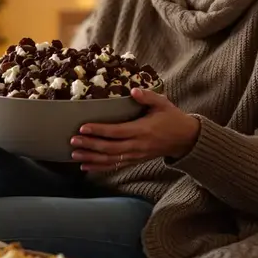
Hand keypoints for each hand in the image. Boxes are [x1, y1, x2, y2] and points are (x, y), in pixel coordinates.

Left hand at [70, 88, 200, 171]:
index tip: (83, 128)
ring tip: (74, 155)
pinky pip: (116, 165)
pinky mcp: (135, 160)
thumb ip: (147, 97)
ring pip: (111, 159)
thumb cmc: (172, 118)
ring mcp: (136, 155)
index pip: (117, 132)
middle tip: (73, 141)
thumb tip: (133, 91)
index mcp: (142, 130)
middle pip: (110, 148)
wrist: (185, 139)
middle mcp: (138, 145)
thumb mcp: (162, 103)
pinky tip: (86, 166)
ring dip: (91, 158)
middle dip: (90, 145)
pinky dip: (99, 167)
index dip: (99, 130)